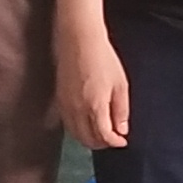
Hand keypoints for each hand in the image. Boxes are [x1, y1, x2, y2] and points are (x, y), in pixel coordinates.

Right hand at [57, 24, 130, 150]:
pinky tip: (87, 123)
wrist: (80, 40)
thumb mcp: (120, 85)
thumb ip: (121, 110)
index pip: (104, 136)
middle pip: (88, 140)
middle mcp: (78, 109)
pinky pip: (67, 123)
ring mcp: (66, 105)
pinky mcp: (59, 99)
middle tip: (113, 138)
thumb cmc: (103, 58)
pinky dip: (78, 130)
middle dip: (102, 143)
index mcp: (95, 106)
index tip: (122, 141)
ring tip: (101, 133)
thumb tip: (122, 130)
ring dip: (89, 139)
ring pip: (75, 134)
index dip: (115, 142)